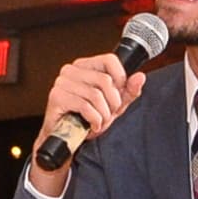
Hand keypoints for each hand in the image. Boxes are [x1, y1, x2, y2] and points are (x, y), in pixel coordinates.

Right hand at [30, 54, 147, 192]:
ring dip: (103, 114)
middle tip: (108, 114)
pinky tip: (93, 125)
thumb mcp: (114, 105)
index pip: (109, 60)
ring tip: (100, 121)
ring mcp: (62, 82)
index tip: (119, 95)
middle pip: (105, 80)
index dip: (120, 79)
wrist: (68, 138)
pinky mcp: (57, 97)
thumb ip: (128, 91)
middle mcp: (71, 70)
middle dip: (113, 103)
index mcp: (84, 66)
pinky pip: (85, 106)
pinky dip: (94, 120)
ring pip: (96, 95)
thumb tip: (140, 77)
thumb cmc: (88, 119)